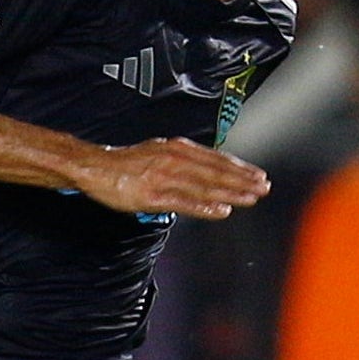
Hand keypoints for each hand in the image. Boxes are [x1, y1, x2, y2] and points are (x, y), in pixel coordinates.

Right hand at [75, 139, 269, 219]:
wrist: (95, 167)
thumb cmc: (126, 164)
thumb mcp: (158, 152)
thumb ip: (182, 159)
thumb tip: (205, 168)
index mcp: (177, 148)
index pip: (215, 159)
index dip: (239, 168)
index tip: (258, 175)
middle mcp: (174, 160)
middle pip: (215, 172)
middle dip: (242, 180)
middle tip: (264, 187)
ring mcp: (164, 178)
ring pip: (204, 186)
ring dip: (231, 193)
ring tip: (251, 199)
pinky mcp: (153, 196)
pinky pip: (185, 202)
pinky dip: (206, 207)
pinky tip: (222, 210)